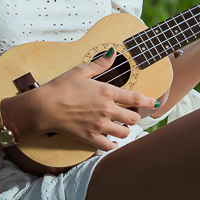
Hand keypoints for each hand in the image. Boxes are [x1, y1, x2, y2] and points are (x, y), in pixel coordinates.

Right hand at [31, 52, 159, 150]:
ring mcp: (99, 126)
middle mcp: (106, 110)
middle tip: (131, 113)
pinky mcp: (90, 138)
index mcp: (106, 92)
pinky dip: (113, 144)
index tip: (155, 103)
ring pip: (124, 133)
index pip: (135, 98)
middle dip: (135, 116)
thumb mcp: (80, 71)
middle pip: (133, 118)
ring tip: (120, 125)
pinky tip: (112, 140)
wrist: (43, 107)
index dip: (148, 101)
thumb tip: (113, 53)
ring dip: (125, 130)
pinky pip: (109, 146)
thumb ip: (100, 64)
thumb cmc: (60, 87)